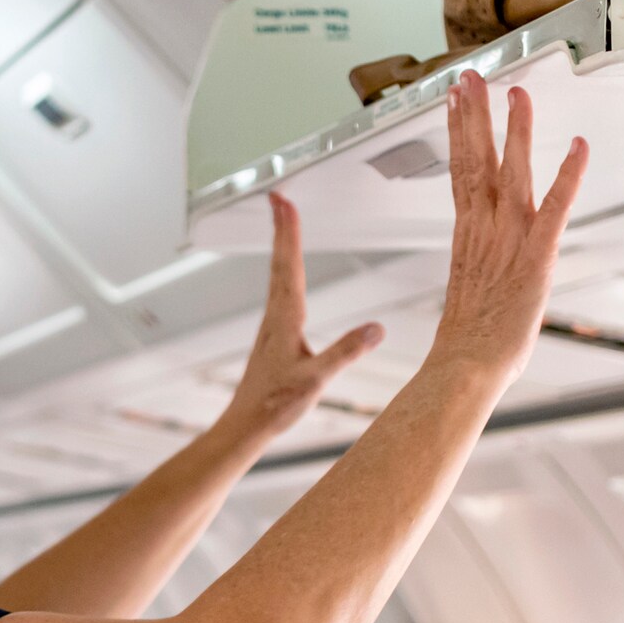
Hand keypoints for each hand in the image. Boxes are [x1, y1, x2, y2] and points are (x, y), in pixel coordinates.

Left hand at [219, 193, 383, 440]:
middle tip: (279, 197)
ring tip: (284, 223)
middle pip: (280, 263)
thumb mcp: (317, 379)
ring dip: (282, 246)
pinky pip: (279, 292)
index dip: (289, 233)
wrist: (246, 425)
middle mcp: (275, 317)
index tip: (285, 203)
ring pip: (277, 275)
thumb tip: (378, 328)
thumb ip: (347, 352)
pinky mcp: (273, 336)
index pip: (289, 267)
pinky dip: (284, 270)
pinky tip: (288, 275)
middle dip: (283, 228)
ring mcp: (271, 325)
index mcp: (285, 320)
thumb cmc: (275, 405)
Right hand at [429, 71, 588, 386]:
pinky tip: (578, 147)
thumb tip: (482, 271)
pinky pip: (556, 206)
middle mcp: (484, 228)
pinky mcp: (537, 254)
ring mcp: (510, 238)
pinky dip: (569, 174)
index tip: (452, 102)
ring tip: (515, 93)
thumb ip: (479, 270)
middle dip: (473, 114)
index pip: (459, 171)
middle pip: (475, 159)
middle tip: (471, 78)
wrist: (467, 365)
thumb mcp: (471, 294)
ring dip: (515, 129)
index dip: (457, 132)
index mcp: (467, 235)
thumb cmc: (469, 342)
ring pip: (512, 170)